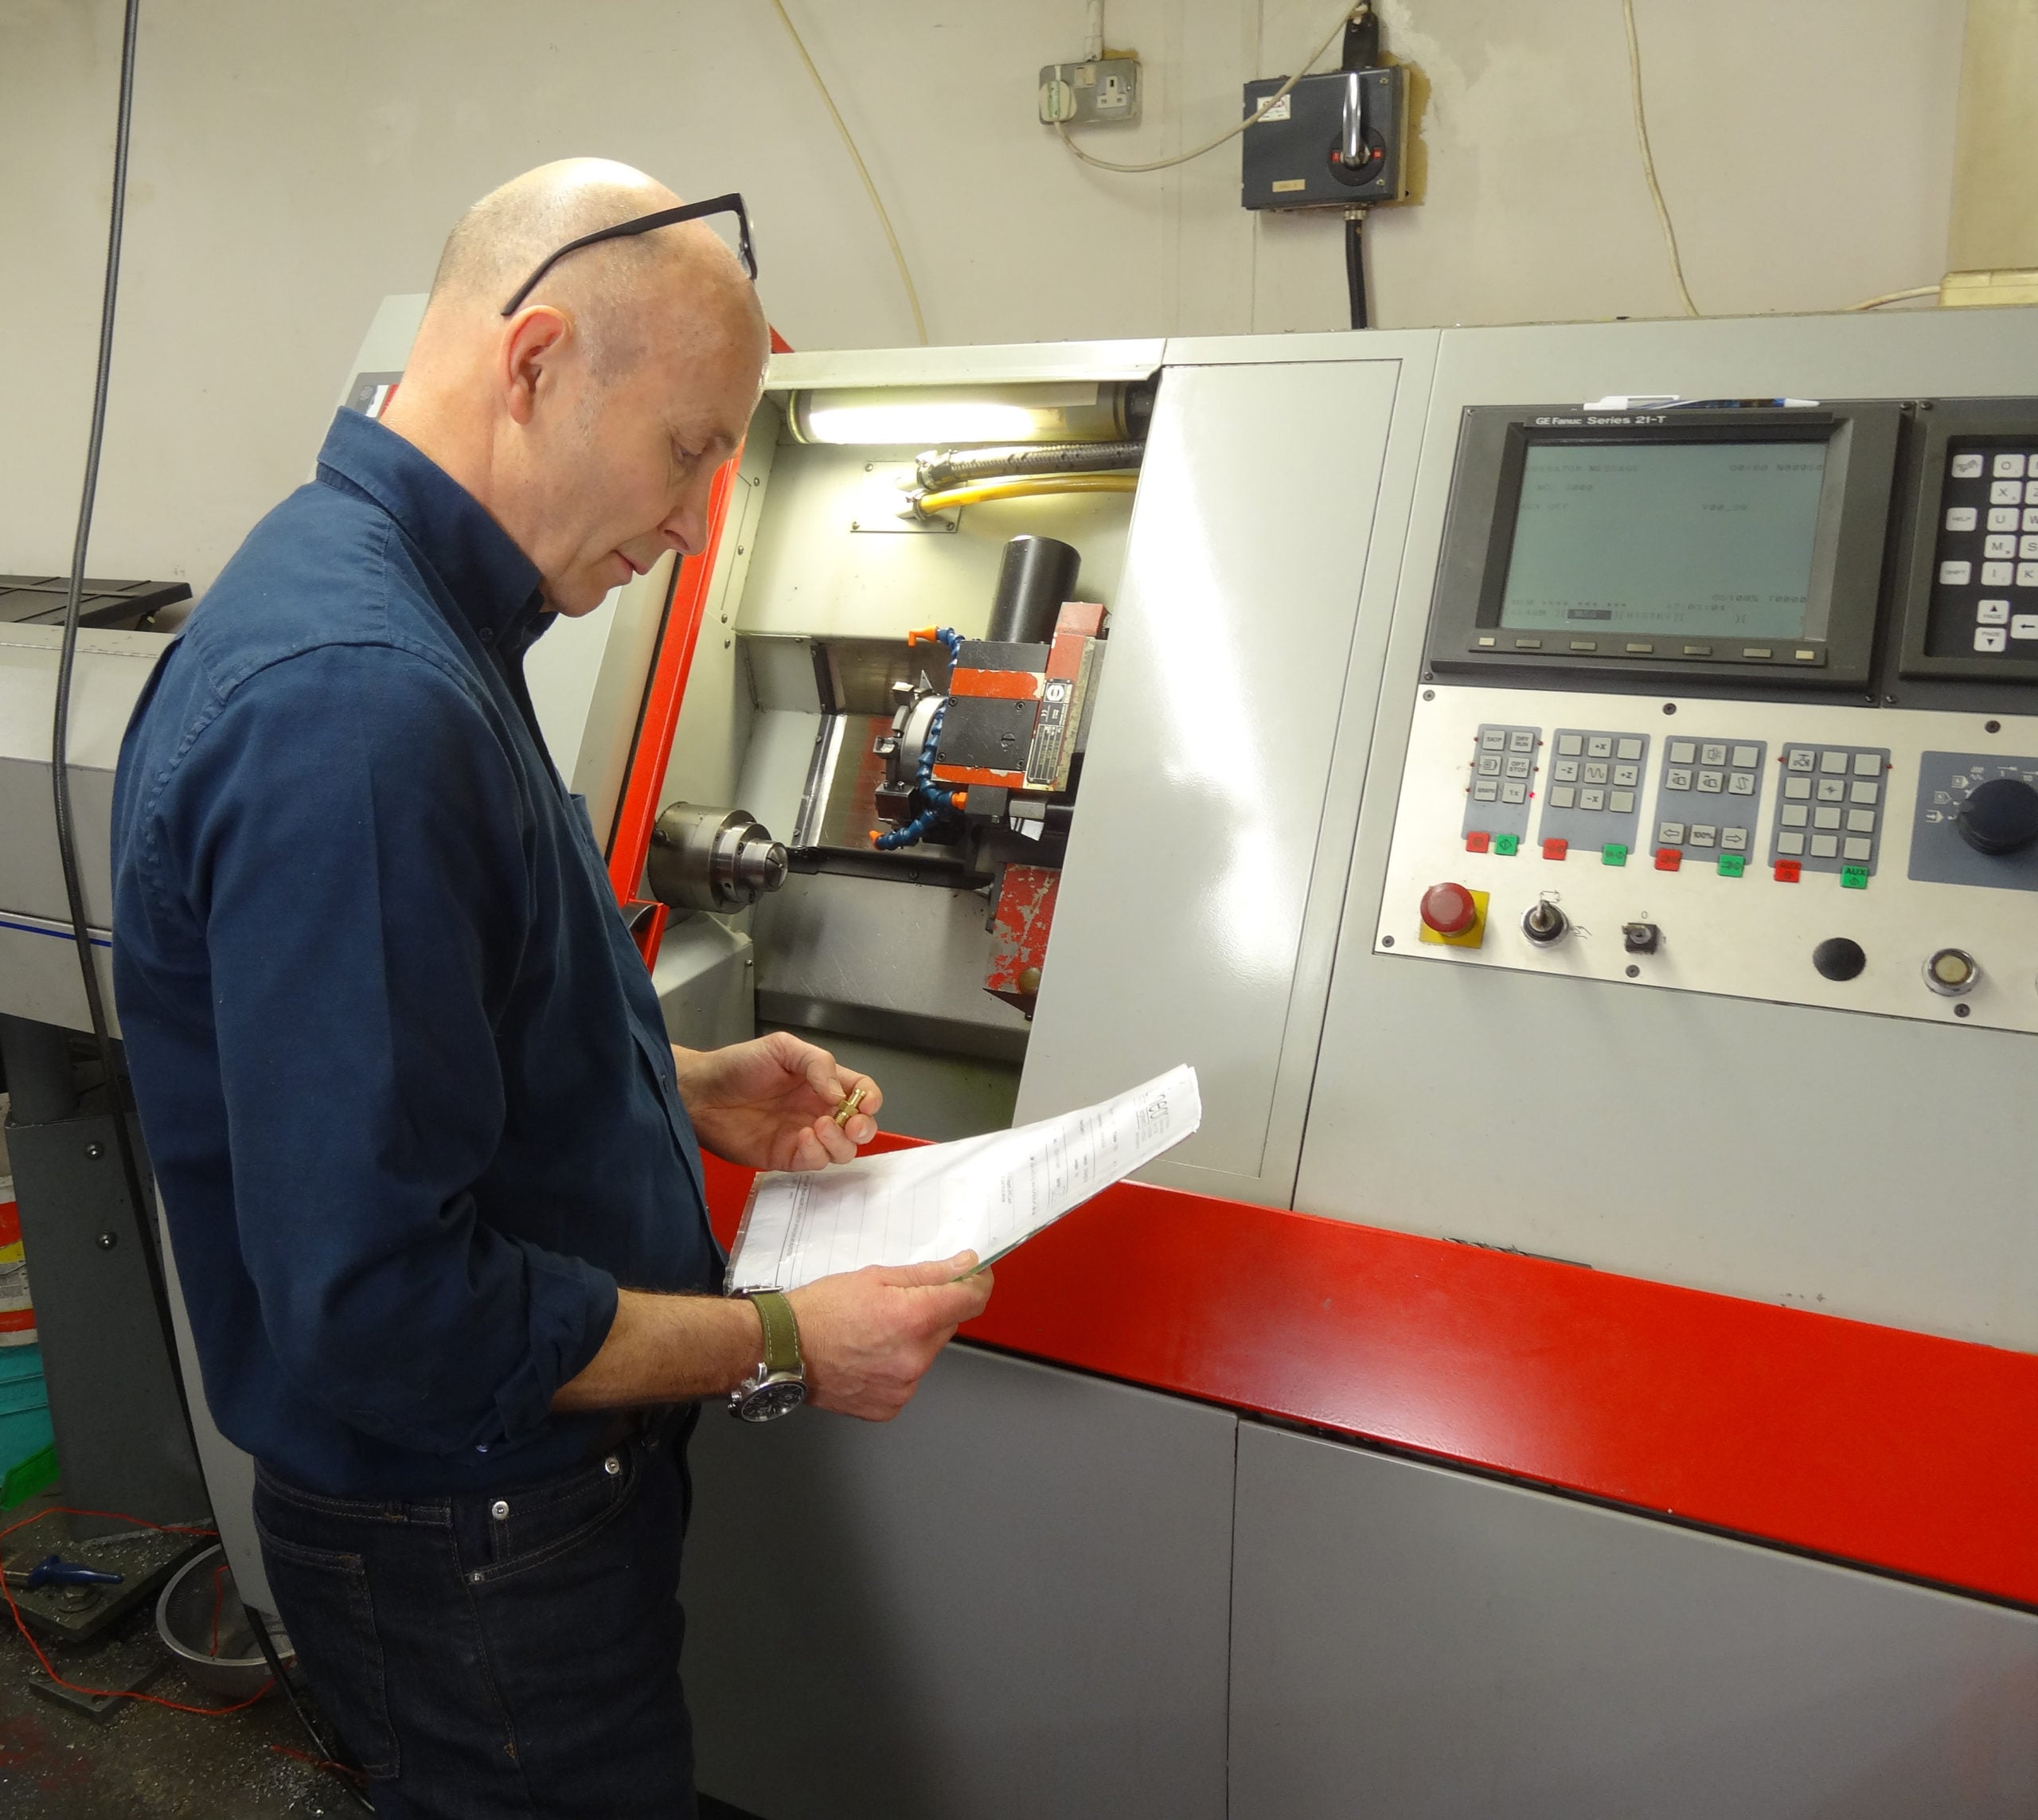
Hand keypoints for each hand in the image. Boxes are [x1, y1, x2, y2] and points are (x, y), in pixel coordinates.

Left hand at [670, 1031, 880, 1170]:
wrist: (700, 1093)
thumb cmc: (738, 1065)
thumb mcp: (782, 1049)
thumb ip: (817, 1064)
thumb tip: (840, 1094)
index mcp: (822, 1082)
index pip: (861, 1092)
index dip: (871, 1099)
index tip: (866, 1103)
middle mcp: (818, 1110)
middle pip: (860, 1127)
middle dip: (864, 1128)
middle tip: (851, 1123)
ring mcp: (805, 1136)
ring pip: (843, 1150)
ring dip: (840, 1141)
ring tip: (818, 1125)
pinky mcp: (787, 1157)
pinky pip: (815, 1162)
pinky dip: (817, 1152)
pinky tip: (803, 1137)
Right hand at [789, 1253, 993, 1420]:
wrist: (780, 1350)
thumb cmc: (819, 1310)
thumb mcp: (874, 1277)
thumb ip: (927, 1274)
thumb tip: (966, 1267)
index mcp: (914, 1318)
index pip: (972, 1300)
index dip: (977, 1284)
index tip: (972, 1276)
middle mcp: (915, 1357)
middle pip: (947, 1326)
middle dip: (932, 1312)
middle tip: (897, 1303)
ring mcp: (903, 1386)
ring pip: (927, 1353)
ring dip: (913, 1341)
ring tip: (873, 1332)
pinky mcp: (890, 1406)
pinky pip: (907, 1379)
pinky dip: (896, 1366)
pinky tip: (868, 1356)